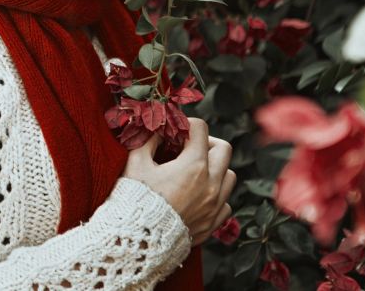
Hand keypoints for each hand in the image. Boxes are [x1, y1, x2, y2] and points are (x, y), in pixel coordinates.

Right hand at [121, 117, 235, 247]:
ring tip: (195, 172)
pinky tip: (198, 195)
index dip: (187, 125)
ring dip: (215, 169)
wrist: (140, 239)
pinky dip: (216, 195)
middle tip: (188, 148)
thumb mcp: (136, 163)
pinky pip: (226, 202)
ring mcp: (215, 205)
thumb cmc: (136, 198)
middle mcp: (211, 183)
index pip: (201, 129)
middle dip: (207, 143)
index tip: (175, 131)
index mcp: (193, 165)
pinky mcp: (214, 222)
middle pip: (224, 149)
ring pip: (229, 175)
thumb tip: (157, 129)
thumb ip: (148, 141)